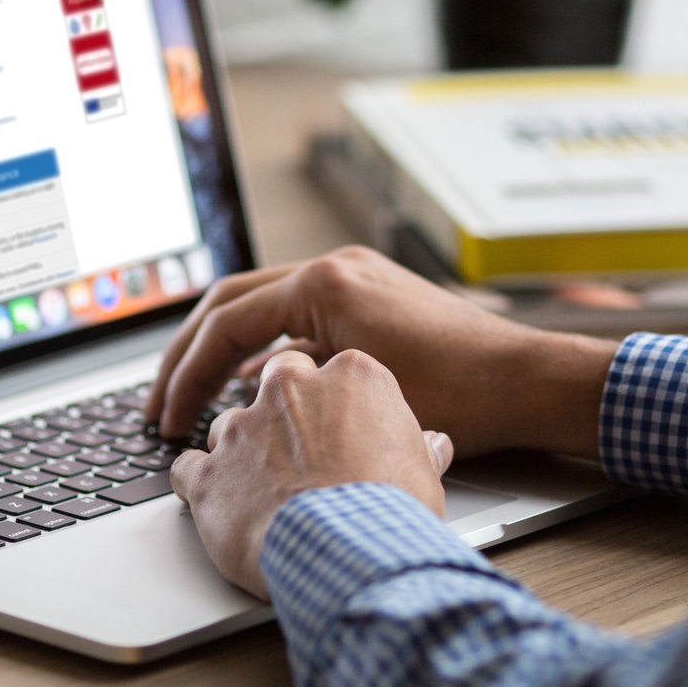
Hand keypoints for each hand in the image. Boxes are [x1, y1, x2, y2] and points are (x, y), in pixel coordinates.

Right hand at [147, 246, 614, 458]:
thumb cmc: (460, 397)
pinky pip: (297, 317)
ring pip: (261, 307)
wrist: (528, 382)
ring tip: (195, 401)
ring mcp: (354, 277)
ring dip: (223, 352)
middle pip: (230, 303)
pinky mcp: (370, 297)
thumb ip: (289, 389)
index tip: (167, 418)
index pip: (226, 322)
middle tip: (160, 405)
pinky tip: (255, 394)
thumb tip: (239, 403)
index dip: (186, 375)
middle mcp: (336, 268)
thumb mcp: (358, 396)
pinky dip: (267, 352)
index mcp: (326, 283)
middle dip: (188, 356)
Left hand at [171, 348, 453, 597]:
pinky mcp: (208, 473)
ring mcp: (242, 428)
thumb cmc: (391, 512)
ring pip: (230, 426)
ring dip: (242, 453)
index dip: (336, 406)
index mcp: (349, 377)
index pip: (333, 372)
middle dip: (283, 413)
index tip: (341, 430)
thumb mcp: (424, 474)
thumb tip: (433, 446)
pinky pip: (188, 468)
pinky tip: (219, 506)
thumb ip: (418, 449)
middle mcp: (289, 389)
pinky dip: (199, 484)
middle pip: (276, 384)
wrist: (347, 553)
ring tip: (265, 493)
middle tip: (300, 453)